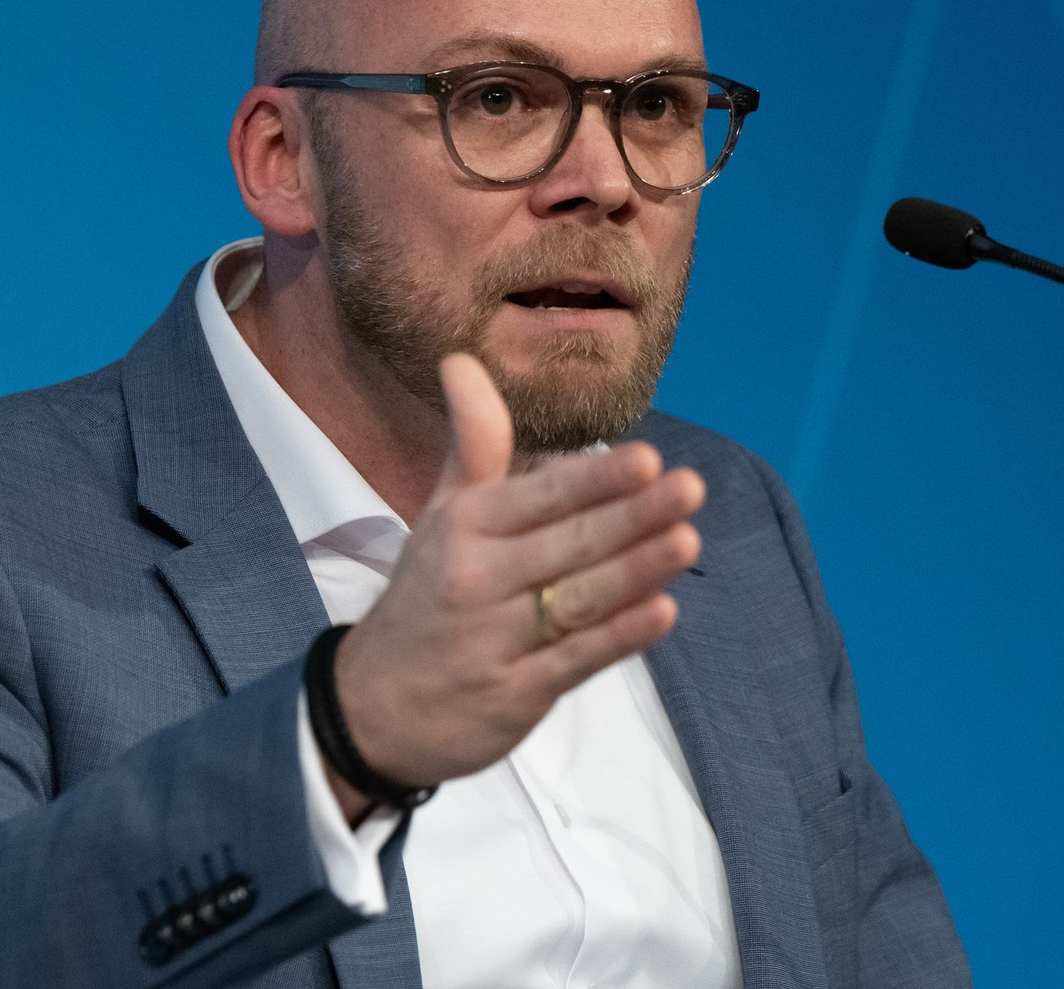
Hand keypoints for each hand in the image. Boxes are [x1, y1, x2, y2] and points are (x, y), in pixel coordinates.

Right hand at [332, 352, 703, 798]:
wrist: (373, 705)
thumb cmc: (426, 593)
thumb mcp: (441, 513)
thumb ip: (472, 443)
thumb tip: (461, 358)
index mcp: (464, 526)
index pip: (538, 497)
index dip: (592, 479)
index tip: (646, 458)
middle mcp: (477, 578)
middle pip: (567, 546)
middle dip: (631, 517)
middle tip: (690, 488)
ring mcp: (496, 641)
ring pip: (578, 600)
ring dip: (637, 571)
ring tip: (687, 540)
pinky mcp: (514, 694)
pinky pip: (575, 661)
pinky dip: (619, 638)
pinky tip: (662, 612)